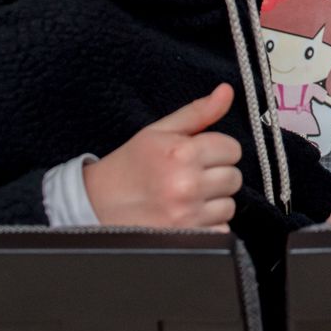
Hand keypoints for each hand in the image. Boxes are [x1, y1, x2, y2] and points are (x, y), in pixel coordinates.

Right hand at [84, 83, 243, 230]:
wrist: (95, 206)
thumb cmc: (129, 166)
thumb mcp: (159, 132)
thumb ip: (198, 112)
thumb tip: (227, 90)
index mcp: (182, 153)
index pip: (233, 149)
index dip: (217, 150)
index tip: (199, 155)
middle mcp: (186, 184)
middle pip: (234, 177)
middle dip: (216, 175)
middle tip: (191, 176)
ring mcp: (187, 215)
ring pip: (230, 205)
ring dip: (213, 202)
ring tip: (187, 197)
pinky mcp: (186, 239)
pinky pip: (220, 229)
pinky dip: (209, 225)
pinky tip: (186, 216)